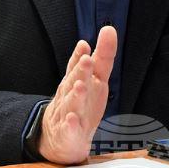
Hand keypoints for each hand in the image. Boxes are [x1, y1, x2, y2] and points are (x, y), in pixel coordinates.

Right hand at [37, 26, 116, 163]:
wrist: (60, 138)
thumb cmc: (81, 103)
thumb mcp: (95, 78)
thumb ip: (102, 55)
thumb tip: (108, 29)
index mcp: (77, 80)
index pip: (77, 66)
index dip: (80, 56)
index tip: (84, 45)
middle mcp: (71, 94)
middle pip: (75, 82)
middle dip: (80, 71)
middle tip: (86, 60)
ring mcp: (68, 113)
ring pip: (72, 104)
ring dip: (76, 95)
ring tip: (81, 86)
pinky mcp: (68, 134)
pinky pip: (69, 129)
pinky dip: (70, 124)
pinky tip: (72, 119)